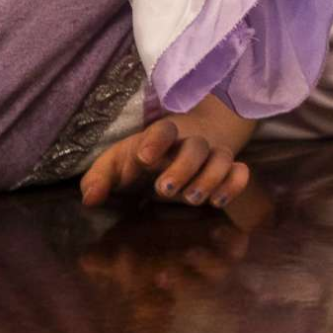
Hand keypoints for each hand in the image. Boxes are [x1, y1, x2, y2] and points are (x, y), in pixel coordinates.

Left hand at [80, 96, 255, 210]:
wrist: (185, 145)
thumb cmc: (143, 158)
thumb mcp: (116, 164)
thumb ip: (99, 179)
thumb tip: (91, 199)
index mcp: (160, 137)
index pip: (162, 130)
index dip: (156, 141)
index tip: (143, 158)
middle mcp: (190, 143)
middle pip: (196, 146)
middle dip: (183, 167)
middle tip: (164, 189)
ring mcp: (212, 155)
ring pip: (222, 158)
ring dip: (210, 178)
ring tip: (192, 199)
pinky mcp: (228, 170)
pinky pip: (241, 171)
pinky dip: (235, 184)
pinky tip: (218, 202)